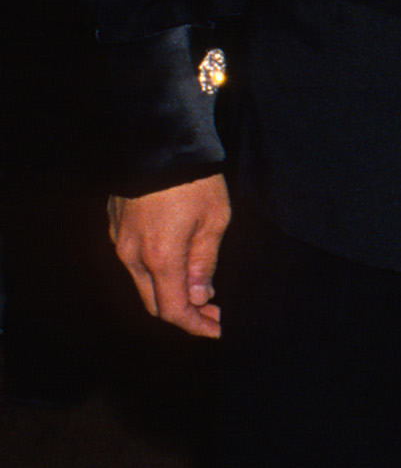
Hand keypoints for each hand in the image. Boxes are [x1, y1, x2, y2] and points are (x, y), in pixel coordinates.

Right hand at [109, 177, 230, 339]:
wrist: (159, 138)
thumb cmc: (193, 177)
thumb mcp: (214, 220)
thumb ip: (204, 262)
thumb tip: (200, 296)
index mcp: (160, 258)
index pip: (174, 311)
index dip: (197, 326)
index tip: (218, 329)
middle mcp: (133, 255)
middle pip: (155, 303)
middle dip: (185, 313)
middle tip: (213, 312)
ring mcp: (120, 240)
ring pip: (143, 282)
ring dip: (169, 291)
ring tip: (201, 289)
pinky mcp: (116, 225)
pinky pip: (135, 260)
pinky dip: (156, 270)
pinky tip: (178, 262)